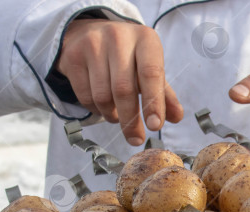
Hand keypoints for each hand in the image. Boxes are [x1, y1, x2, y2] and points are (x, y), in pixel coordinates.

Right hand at [56, 19, 183, 145]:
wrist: (90, 34)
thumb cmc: (128, 57)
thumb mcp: (149, 68)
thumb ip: (164, 93)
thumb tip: (177, 117)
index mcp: (145, 39)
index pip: (151, 74)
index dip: (154, 103)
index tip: (154, 126)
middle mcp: (118, 37)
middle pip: (124, 89)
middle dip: (131, 121)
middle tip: (136, 139)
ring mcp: (92, 45)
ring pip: (103, 96)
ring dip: (112, 115)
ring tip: (118, 116)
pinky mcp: (73, 57)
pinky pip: (85, 96)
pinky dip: (96, 110)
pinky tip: (103, 106)